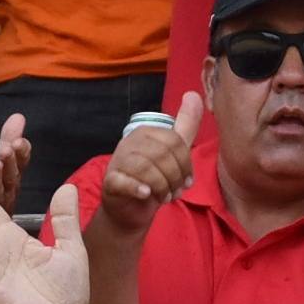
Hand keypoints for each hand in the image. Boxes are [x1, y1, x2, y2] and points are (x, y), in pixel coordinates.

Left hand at [0, 111, 32, 212]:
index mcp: (13, 179)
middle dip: (12, 162)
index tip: (19, 142)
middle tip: (8, 149)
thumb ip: (8, 140)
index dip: (22, 153)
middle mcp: (8, 194)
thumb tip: (19, 116)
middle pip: (12, 177)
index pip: (21, 163)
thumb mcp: (0, 164)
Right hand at [92, 92, 201, 242]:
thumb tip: (193, 94)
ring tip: (165, 197)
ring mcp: (118, 161)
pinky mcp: (110, 181)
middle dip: (175, 178)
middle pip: (162, 155)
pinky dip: (139, 189)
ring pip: (147, 169)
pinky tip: (146, 194)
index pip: (174, 141)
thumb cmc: (153, 179)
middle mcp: (129, 142)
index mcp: (145, 132)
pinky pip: (125, 181)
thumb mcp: (173, 152)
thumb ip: (185, 124)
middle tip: (176, 192)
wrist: (129, 209)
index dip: (186, 164)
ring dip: (162, 187)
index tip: (187, 182)